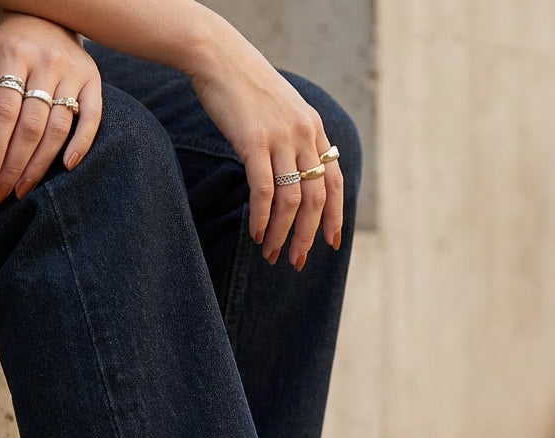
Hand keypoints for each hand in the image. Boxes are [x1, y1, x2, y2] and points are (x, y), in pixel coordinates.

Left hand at [0, 12, 101, 201]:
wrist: (45, 18)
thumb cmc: (7, 50)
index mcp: (14, 55)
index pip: (4, 110)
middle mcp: (46, 63)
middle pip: (31, 125)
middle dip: (15, 164)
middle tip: (2, 192)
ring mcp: (72, 72)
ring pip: (58, 128)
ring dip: (40, 164)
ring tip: (24, 189)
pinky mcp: (93, 80)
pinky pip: (92, 117)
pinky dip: (82, 144)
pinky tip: (67, 167)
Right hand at [188, 34, 343, 268]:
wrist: (219, 58)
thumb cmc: (244, 88)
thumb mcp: (279, 112)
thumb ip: (290, 140)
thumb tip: (291, 176)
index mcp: (314, 128)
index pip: (335, 181)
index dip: (335, 216)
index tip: (331, 244)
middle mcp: (304, 134)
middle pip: (316, 198)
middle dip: (307, 236)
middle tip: (296, 262)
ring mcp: (281, 138)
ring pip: (291, 200)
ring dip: (282, 234)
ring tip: (270, 254)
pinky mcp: (254, 142)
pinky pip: (264, 191)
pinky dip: (261, 218)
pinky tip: (256, 234)